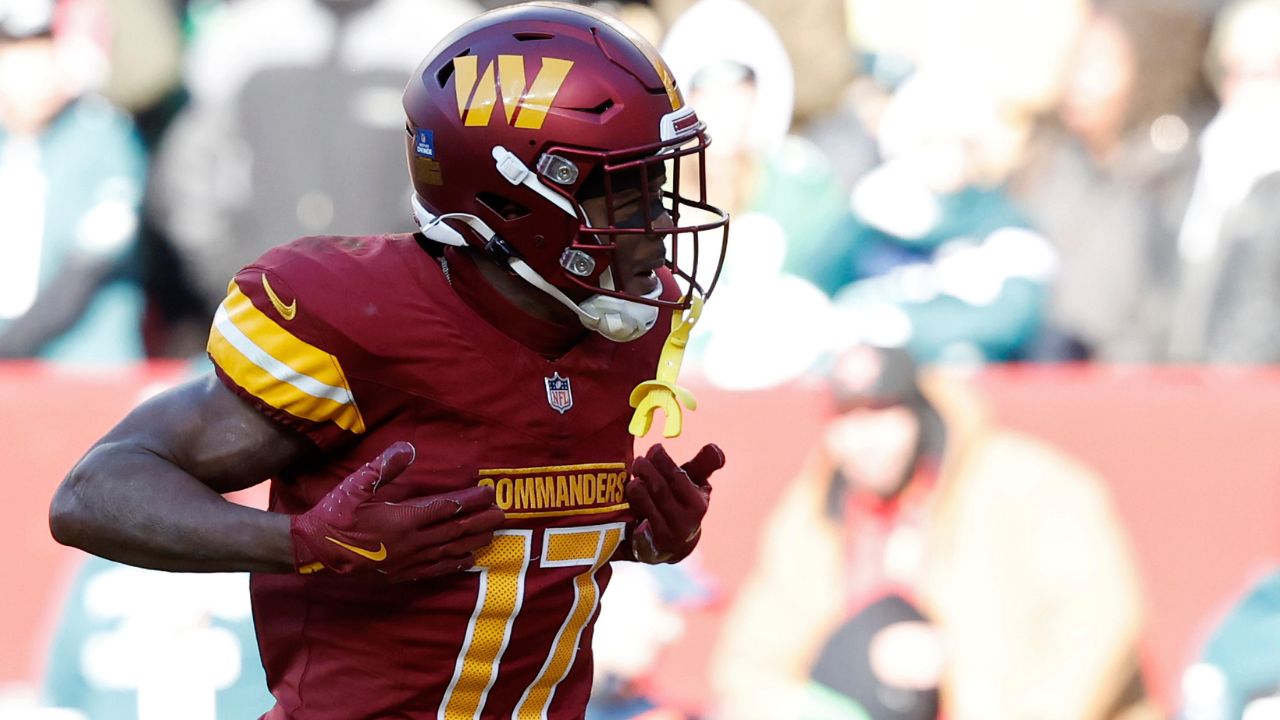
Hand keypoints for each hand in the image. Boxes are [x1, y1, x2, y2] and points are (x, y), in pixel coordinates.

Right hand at [291, 442, 504, 580]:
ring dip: (472, 541)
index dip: (469, 500)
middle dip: (480, 522)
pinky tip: (467, 560)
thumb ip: (384, 467)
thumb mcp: (356, 485)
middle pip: (454, 530)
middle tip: (502, 515)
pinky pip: (433, 570)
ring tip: (492, 535)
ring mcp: (407, 560)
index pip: (445, 507)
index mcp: (403, 518)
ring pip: (448, 550)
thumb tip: (408, 447)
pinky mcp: (400, 572)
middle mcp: (411, 541)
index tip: (489, 493)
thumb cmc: (336, 514)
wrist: (316, 549)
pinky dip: (452, 564)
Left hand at [625, 443, 724, 562]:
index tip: (655, 448)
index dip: (663, 460)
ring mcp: (669, 533)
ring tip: (634, 473)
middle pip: (660, 488)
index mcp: (699, 503)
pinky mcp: (653, 541)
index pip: (678, 477)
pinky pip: (638, 515)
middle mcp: (687, 521)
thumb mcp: (694, 484)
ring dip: (637, 483)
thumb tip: (714, 448)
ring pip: (647, 501)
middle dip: (647, 469)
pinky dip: (633, 499)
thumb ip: (703, 464)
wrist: (673, 543)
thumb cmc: (682, 503)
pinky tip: (630, 489)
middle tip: (639, 460)